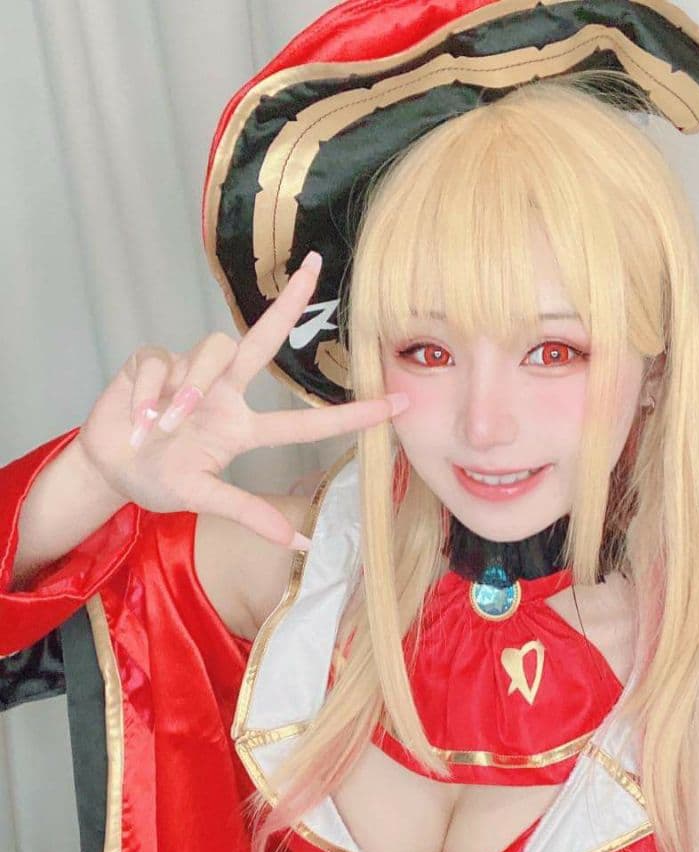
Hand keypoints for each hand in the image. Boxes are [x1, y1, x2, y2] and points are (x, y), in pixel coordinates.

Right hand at [77, 254, 405, 547]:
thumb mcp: (202, 498)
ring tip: (158, 431)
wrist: (107, 467)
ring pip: (210, 352)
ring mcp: (190, 371)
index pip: (306, 421)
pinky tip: (135, 422)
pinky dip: (146, 397)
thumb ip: (247, 513)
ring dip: (187, 391)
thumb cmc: (161, 478)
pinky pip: (160, 364)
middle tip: (313, 268)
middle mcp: (225, 391)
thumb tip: (299, 543)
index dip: (351, 415)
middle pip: (263, 339)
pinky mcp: (153, 359)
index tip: (398, 404)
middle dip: (288, 303)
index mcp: (243, 427)